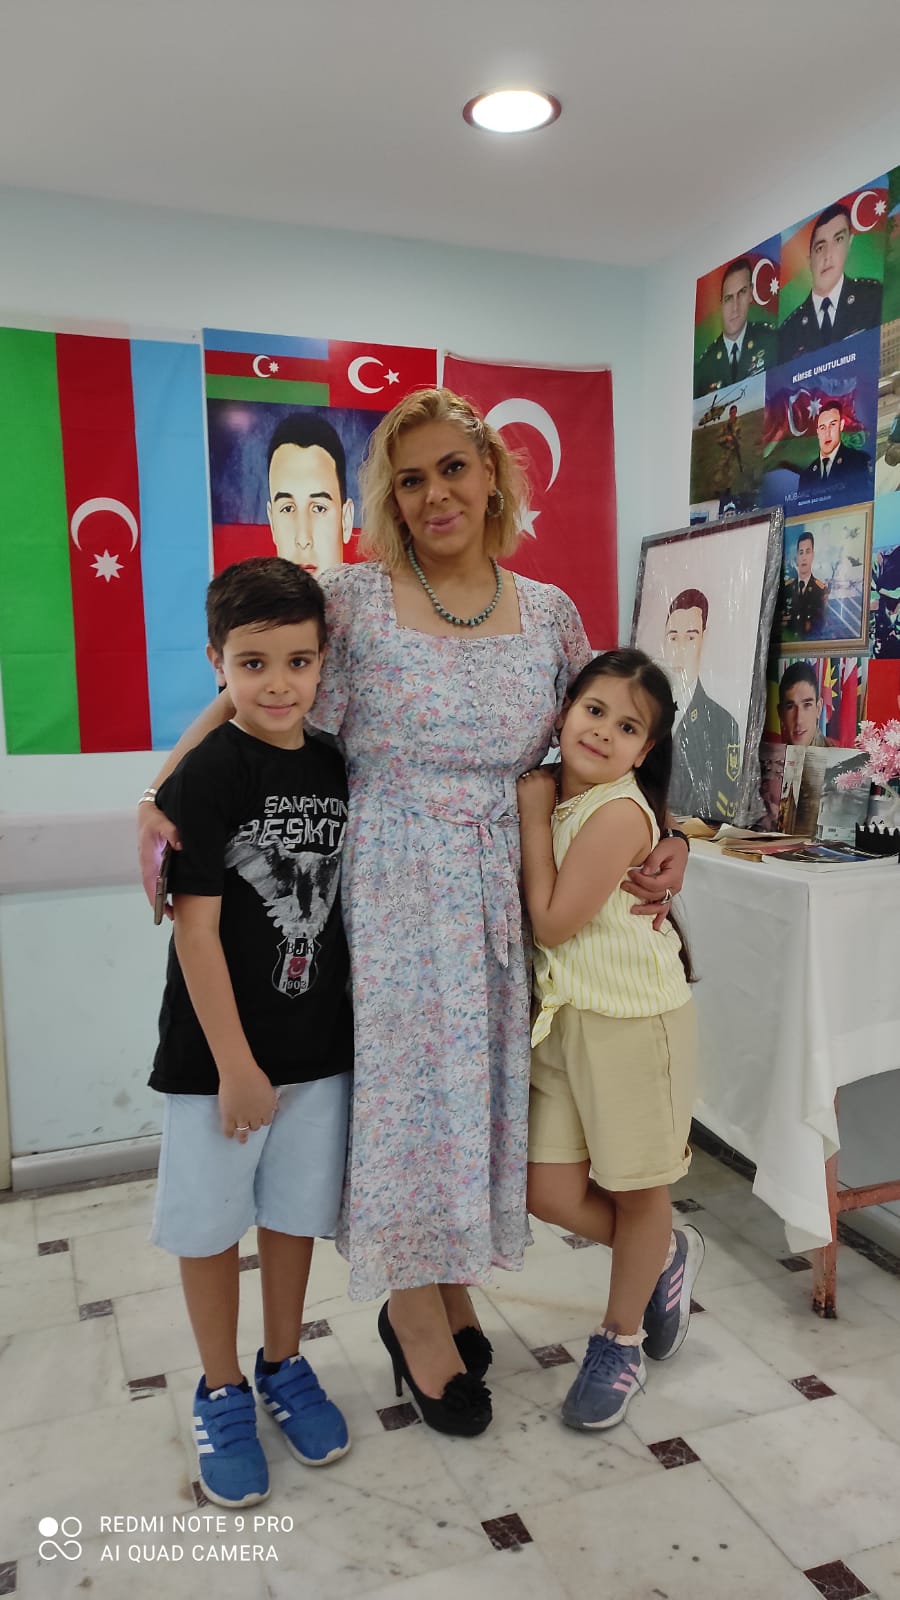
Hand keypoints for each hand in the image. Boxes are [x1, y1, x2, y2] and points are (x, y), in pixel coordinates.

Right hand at [138, 802, 180, 916]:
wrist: (149, 809)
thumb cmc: (153, 817)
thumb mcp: (162, 822)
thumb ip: (171, 832)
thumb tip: (180, 845)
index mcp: (147, 856)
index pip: (149, 880)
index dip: (153, 894)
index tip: (158, 907)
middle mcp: (148, 861)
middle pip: (153, 886)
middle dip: (159, 902)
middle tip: (170, 916)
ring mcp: (152, 862)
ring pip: (157, 883)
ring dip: (162, 897)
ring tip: (172, 911)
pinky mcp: (158, 859)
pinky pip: (161, 876)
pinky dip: (166, 887)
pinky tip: (175, 894)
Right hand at [218, 1067, 277, 1141]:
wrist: (239, 1074)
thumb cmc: (255, 1075)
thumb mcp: (268, 1088)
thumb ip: (271, 1100)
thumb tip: (275, 1107)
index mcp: (267, 1109)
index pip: (267, 1121)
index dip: (263, 1120)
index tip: (260, 1119)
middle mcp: (256, 1116)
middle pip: (256, 1127)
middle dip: (253, 1125)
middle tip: (250, 1125)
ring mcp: (242, 1118)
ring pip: (243, 1132)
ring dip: (243, 1137)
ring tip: (242, 1140)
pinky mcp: (229, 1116)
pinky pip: (228, 1129)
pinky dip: (229, 1134)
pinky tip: (229, 1136)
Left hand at [516, 767, 557, 820]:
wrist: (536, 820)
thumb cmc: (545, 810)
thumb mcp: (554, 793)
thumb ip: (551, 782)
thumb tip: (548, 775)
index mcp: (551, 779)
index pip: (547, 767)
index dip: (543, 772)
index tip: (541, 775)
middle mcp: (541, 777)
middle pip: (536, 770)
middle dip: (535, 775)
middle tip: (533, 785)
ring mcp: (530, 780)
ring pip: (527, 774)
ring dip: (527, 779)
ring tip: (529, 790)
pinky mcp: (521, 784)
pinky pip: (520, 780)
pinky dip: (521, 784)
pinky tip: (523, 793)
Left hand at [621, 834, 688, 929]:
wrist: (678, 846)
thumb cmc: (670, 846)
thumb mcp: (663, 848)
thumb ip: (654, 859)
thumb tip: (644, 871)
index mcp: (674, 876)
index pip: (655, 884)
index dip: (641, 881)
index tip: (630, 873)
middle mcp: (674, 887)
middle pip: (654, 895)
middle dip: (638, 891)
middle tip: (624, 885)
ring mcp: (672, 892)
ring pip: (659, 905)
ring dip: (646, 910)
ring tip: (632, 910)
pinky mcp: (668, 893)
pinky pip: (665, 908)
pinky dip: (660, 918)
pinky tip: (654, 927)